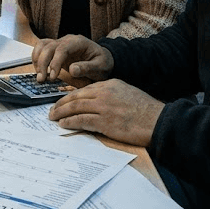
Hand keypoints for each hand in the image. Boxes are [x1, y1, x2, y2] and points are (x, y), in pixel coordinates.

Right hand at [31, 34, 113, 82]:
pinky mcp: (56, 50)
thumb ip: (87, 68)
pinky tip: (39, 71)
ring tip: (39, 76)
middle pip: (49, 46)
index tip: (53, 76)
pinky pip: (41, 49)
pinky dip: (37, 58)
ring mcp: (60, 44)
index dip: (55, 62)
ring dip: (37, 60)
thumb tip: (72, 70)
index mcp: (78, 42)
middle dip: (42, 63)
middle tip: (42, 79)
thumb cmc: (102, 63)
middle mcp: (67, 40)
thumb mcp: (100, 67)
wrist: (103, 59)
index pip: (62, 48)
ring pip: (42, 46)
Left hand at [48, 79, 163, 145]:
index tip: (63, 101)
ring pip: (75, 107)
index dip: (71, 96)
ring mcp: (103, 107)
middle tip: (52, 109)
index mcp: (110, 84)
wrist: (157, 120)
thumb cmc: (146, 110)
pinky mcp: (104, 121)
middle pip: (76, 97)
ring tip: (53, 117)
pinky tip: (63, 124)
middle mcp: (105, 93)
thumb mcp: (128, 93)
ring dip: (61, 113)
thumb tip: (98, 103)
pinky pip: (81, 120)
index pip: (85, 89)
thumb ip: (112, 94)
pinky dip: (70, 122)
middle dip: (61, 103)